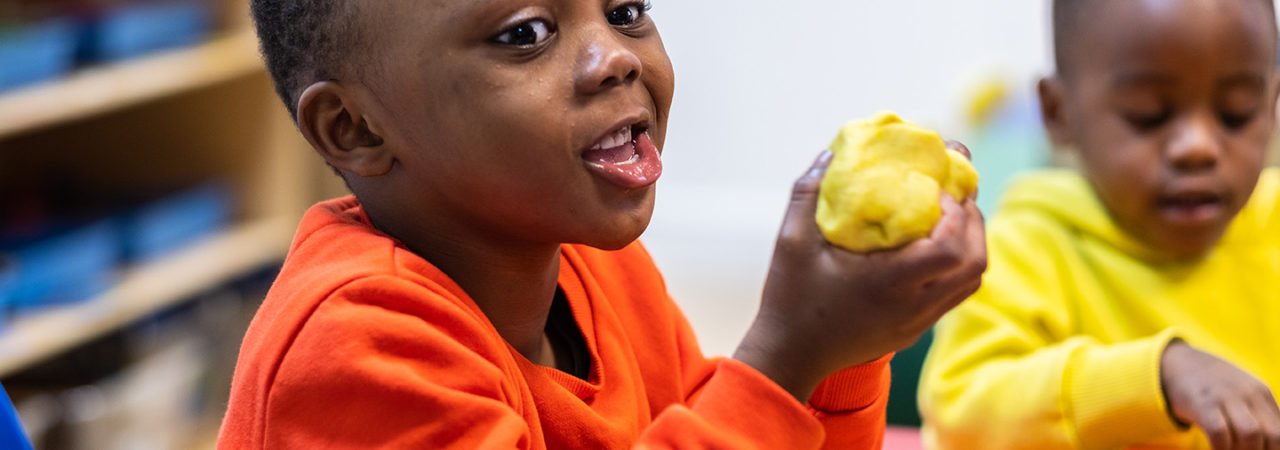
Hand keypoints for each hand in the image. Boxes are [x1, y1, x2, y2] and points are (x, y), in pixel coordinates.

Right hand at [734, 144, 986, 400]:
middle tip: (951, 193)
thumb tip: (830, 153)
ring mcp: (918, 321)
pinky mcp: (915, 330)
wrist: (790, 355)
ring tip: (947, 215)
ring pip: (972, 280)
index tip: (934, 189)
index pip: (951, 249)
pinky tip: (932, 245)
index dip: (955, 213)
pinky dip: (957, 264)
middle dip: (972, 221)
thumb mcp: (790, 241)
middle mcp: (912, 305)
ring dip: (969, 242)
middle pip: (974, 262)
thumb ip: (809, 193)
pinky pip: (955, 293)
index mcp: (888, 283)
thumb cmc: (790, 299)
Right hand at [1162, 341, 1279, 449]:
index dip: (1274, 448)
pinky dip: (1221, 448)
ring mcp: (1225, 397)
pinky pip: (1219, 433)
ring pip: (1250, 434)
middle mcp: (1248, 394)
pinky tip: (1216, 448)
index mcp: (1262, 394)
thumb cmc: (1214, 387)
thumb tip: (1270, 441)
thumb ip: (1260, 413)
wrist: (1180, 362)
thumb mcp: (1243, 393)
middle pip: (1272, 434)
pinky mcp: (1202, 404)